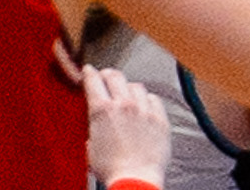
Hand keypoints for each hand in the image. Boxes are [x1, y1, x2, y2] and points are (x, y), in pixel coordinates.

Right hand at [84, 66, 170, 187]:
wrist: (135, 180)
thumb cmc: (113, 169)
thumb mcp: (91, 147)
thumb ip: (95, 128)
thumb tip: (98, 125)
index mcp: (102, 110)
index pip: (93, 80)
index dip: (89, 72)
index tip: (89, 71)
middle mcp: (124, 105)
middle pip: (115, 76)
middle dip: (108, 74)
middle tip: (107, 77)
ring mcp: (144, 110)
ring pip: (136, 86)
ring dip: (129, 88)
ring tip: (127, 94)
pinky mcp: (160, 119)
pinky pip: (154, 99)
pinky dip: (147, 100)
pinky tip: (145, 105)